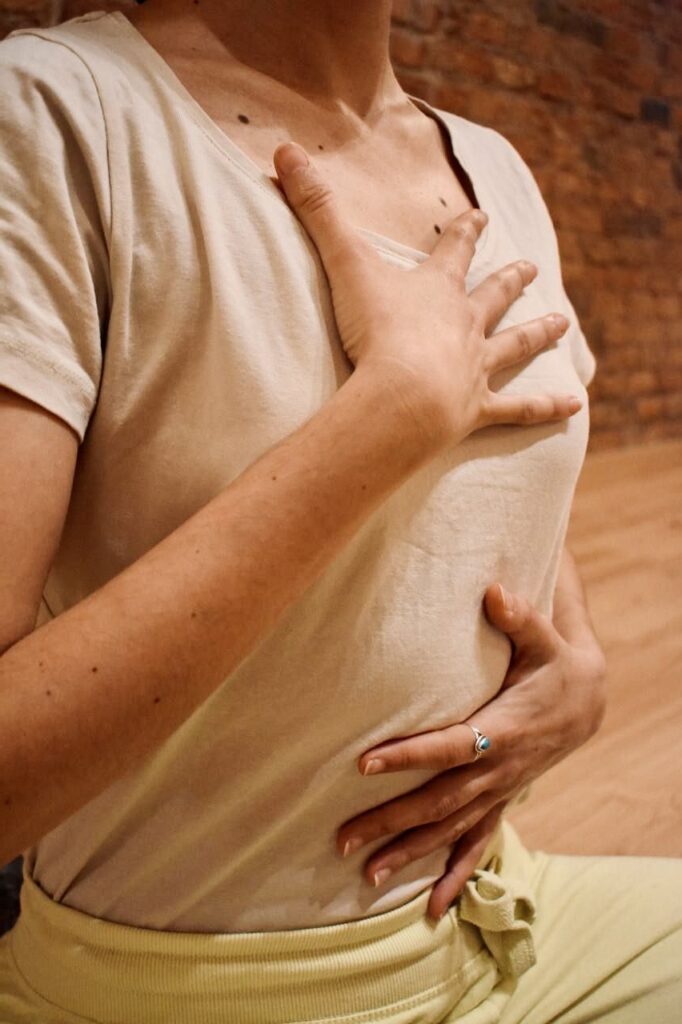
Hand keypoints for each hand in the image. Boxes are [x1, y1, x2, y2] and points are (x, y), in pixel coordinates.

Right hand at [272, 142, 583, 448]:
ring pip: (515, 345)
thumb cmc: (376, 331)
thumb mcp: (344, 264)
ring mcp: (476, 366)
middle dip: (509, 278)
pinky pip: (520, 407)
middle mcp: (465, 324)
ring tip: (563, 323)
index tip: (480, 216)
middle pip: (492, 295)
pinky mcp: (478, 408)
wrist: (401, 396)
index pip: (455, 251)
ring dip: (538, 333)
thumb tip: (284, 151)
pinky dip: (546, 407)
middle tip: (530, 266)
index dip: (465, 232)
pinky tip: (574, 406)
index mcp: (437, 289)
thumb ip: (317, 210)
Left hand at [336, 582, 606, 920]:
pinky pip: (477, 844)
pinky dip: (454, 875)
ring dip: (409, 852)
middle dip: (392, 821)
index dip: (410, 755)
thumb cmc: (555, 665)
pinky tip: (431, 907)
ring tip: (365, 874)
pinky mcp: (500, 799)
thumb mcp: (545, 639)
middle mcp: (499, 769)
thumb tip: (495, 589)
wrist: (587, 701)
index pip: (449, 745)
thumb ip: (520, 617)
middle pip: (440, 801)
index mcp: (503, 729)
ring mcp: (500, 791)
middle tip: (344, 838)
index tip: (365, 761)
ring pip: (451, 829)